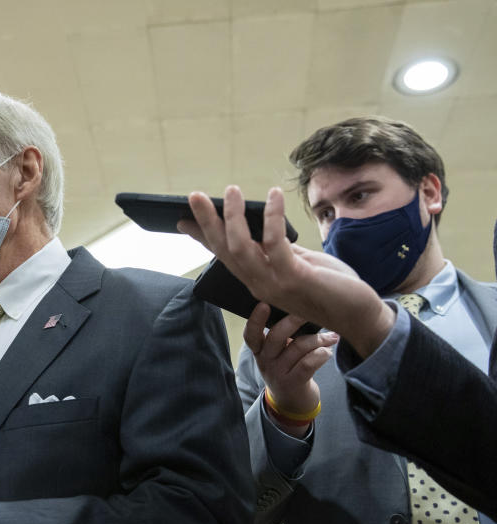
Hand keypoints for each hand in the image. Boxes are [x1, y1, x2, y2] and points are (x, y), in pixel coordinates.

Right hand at [187, 186, 395, 357]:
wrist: (358, 315)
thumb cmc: (332, 288)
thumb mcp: (300, 264)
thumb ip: (280, 250)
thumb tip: (265, 226)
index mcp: (257, 280)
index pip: (223, 256)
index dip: (203, 236)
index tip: (183, 219)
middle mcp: (258, 283)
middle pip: (224, 249)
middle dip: (207, 222)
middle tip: (194, 197)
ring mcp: (273, 283)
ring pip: (241, 247)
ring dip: (233, 217)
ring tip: (230, 191)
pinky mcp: (294, 278)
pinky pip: (275, 243)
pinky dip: (273, 217)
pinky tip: (274, 196)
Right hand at [245, 304, 337, 436]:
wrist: (291, 403)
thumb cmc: (287, 369)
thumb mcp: (277, 354)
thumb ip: (283, 335)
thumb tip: (303, 309)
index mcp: (259, 350)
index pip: (251, 334)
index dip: (255, 319)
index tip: (264, 304)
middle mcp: (265, 361)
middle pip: (276, 336)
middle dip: (294, 321)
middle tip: (310, 312)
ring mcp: (278, 373)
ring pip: (298, 347)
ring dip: (319, 339)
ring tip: (332, 337)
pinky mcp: (293, 383)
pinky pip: (309, 363)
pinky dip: (322, 354)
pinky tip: (328, 352)